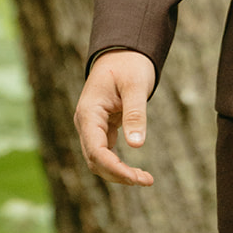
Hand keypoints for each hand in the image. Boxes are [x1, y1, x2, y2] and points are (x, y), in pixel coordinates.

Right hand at [74, 49, 155, 186]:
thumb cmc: (129, 65)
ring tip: (145, 178)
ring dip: (119, 173)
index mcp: (89, 112)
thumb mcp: (135, 85)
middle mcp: (86, 122)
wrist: (123, 52)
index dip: (115, 168)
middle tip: (147, 180)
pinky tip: (136, 171)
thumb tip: (136, 145)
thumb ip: (135, 113)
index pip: (96, 150)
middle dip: (119, 175)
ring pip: (99, 160)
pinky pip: (105, 153)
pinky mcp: (101, 128)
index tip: (136, 178)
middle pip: (95, 161)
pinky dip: (119, 165)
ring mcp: (91, 126)